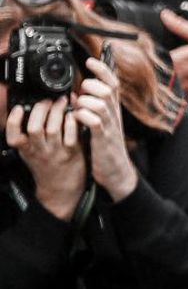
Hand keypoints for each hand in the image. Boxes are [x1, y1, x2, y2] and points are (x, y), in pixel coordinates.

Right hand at [6, 97, 85, 220]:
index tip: (19, 108)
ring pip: (53, 129)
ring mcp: (56, 152)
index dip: (14, 121)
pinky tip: (73, 114)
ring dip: (57, 111)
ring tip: (62, 101)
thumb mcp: (32, 151)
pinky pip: (71, 135)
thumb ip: (32, 133)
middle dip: (41, 109)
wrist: (61, 189)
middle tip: (47, 99)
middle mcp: (39, 151)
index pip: (14, 136)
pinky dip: (72, 121)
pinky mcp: (72, 153)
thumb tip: (37, 106)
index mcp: (26, 150)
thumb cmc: (48, 166)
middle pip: (35, 128)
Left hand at [73, 57, 138, 200]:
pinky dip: (84, 117)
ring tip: (79, 107)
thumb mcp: (99, 123)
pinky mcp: (103, 138)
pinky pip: (95, 122)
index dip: (102, 70)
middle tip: (82, 92)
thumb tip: (74, 95)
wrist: (116, 171)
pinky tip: (79, 119)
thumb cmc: (105, 146)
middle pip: (108, 89)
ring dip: (86, 101)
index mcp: (113, 109)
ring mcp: (110, 126)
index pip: (112, 83)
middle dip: (91, 86)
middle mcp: (113, 115)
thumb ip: (89, 108)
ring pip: (101, 103)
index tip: (89, 61)